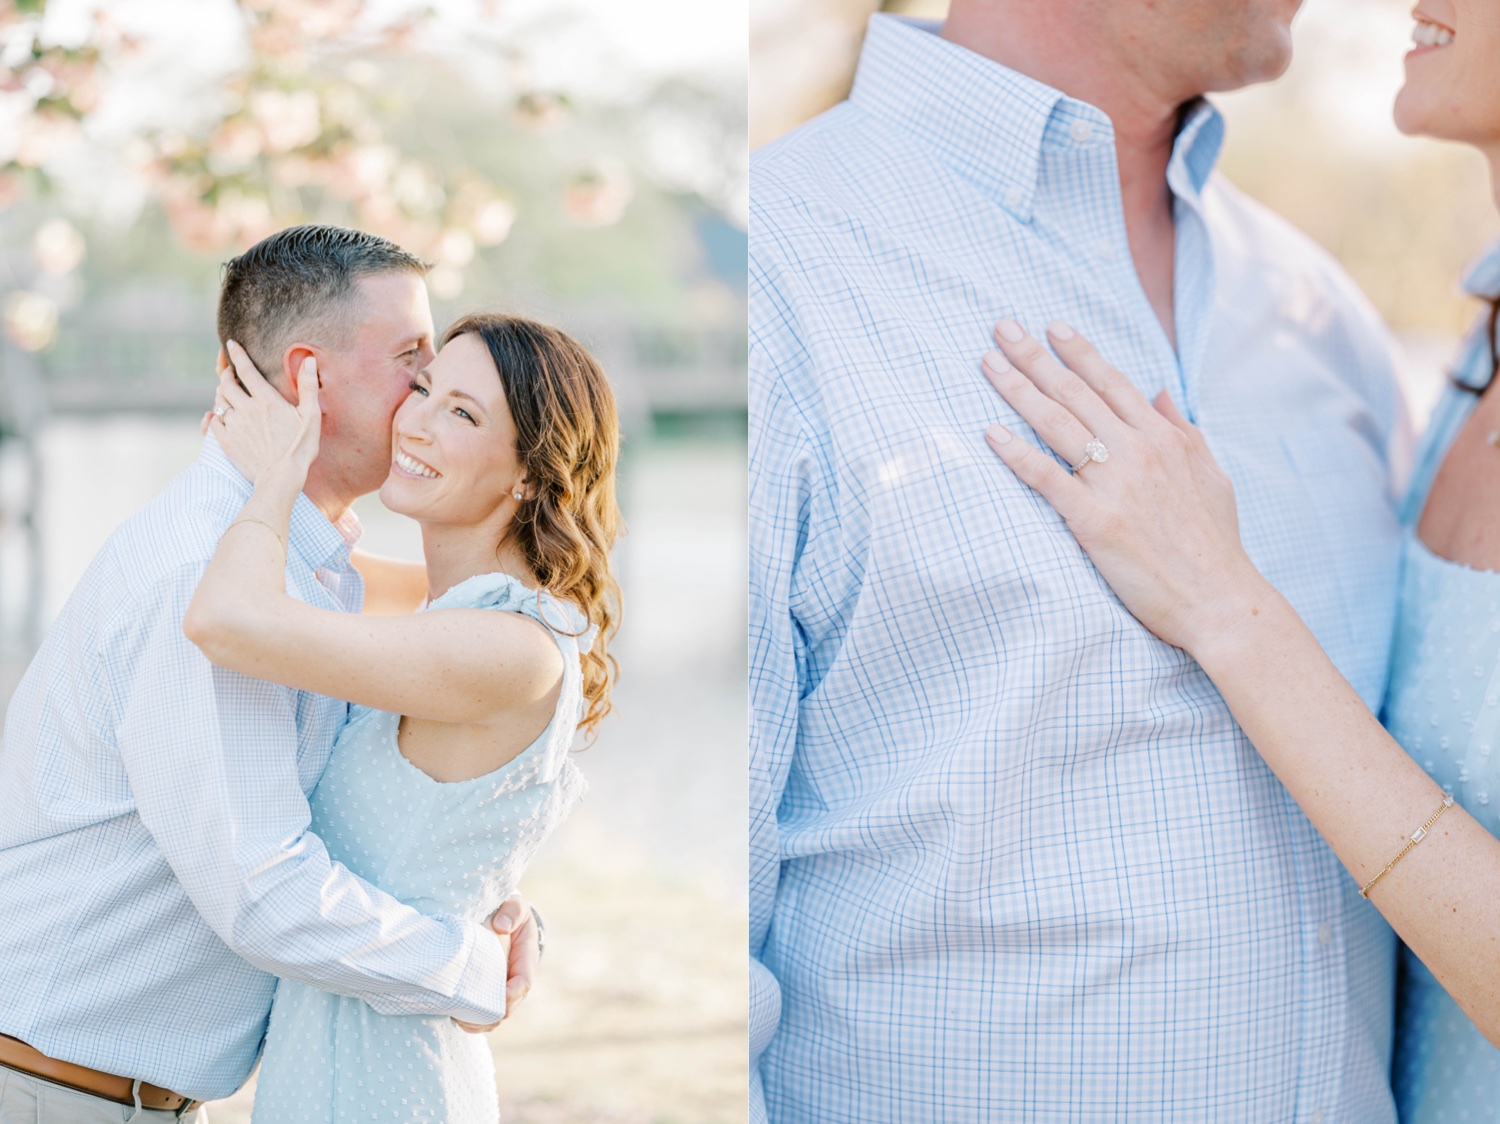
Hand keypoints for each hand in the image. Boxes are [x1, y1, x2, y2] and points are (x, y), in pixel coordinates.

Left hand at [210, 341, 320, 487]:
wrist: (281, 478)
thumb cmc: (300, 448)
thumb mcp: (311, 416)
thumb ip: (307, 386)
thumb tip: (307, 359)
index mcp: (266, 400)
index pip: (246, 370)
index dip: (236, 354)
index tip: (230, 344)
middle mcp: (246, 409)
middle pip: (226, 383)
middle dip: (225, 373)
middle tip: (227, 370)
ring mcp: (234, 425)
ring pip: (219, 401)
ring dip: (221, 392)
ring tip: (225, 391)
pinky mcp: (226, 441)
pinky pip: (213, 422)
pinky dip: (213, 415)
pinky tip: (216, 415)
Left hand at [452, 894, 539, 1033]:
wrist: (502, 919)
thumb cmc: (509, 913)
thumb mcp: (516, 905)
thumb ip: (512, 911)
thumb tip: (500, 926)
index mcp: (526, 960)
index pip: (524, 983)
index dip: (513, 994)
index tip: (501, 1000)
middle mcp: (515, 980)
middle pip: (508, 1007)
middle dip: (491, 1016)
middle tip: (468, 1018)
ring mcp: (501, 989)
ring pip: (494, 1016)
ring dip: (479, 1022)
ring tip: (458, 1020)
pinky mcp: (487, 992)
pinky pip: (482, 1013)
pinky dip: (470, 1019)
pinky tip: (453, 1016)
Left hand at [980, 318, 1272, 655]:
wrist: (1221, 601)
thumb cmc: (1214, 544)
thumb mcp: (1212, 476)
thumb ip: (1184, 430)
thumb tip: (1162, 392)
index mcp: (1165, 438)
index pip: (1113, 382)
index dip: (1079, 351)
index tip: (1052, 325)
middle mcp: (1139, 451)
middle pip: (1075, 393)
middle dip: (1035, 356)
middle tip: (1002, 326)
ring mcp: (1116, 485)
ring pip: (1057, 424)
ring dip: (1018, 389)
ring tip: (988, 362)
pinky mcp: (1096, 522)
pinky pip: (1047, 479)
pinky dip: (1017, 454)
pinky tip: (990, 433)